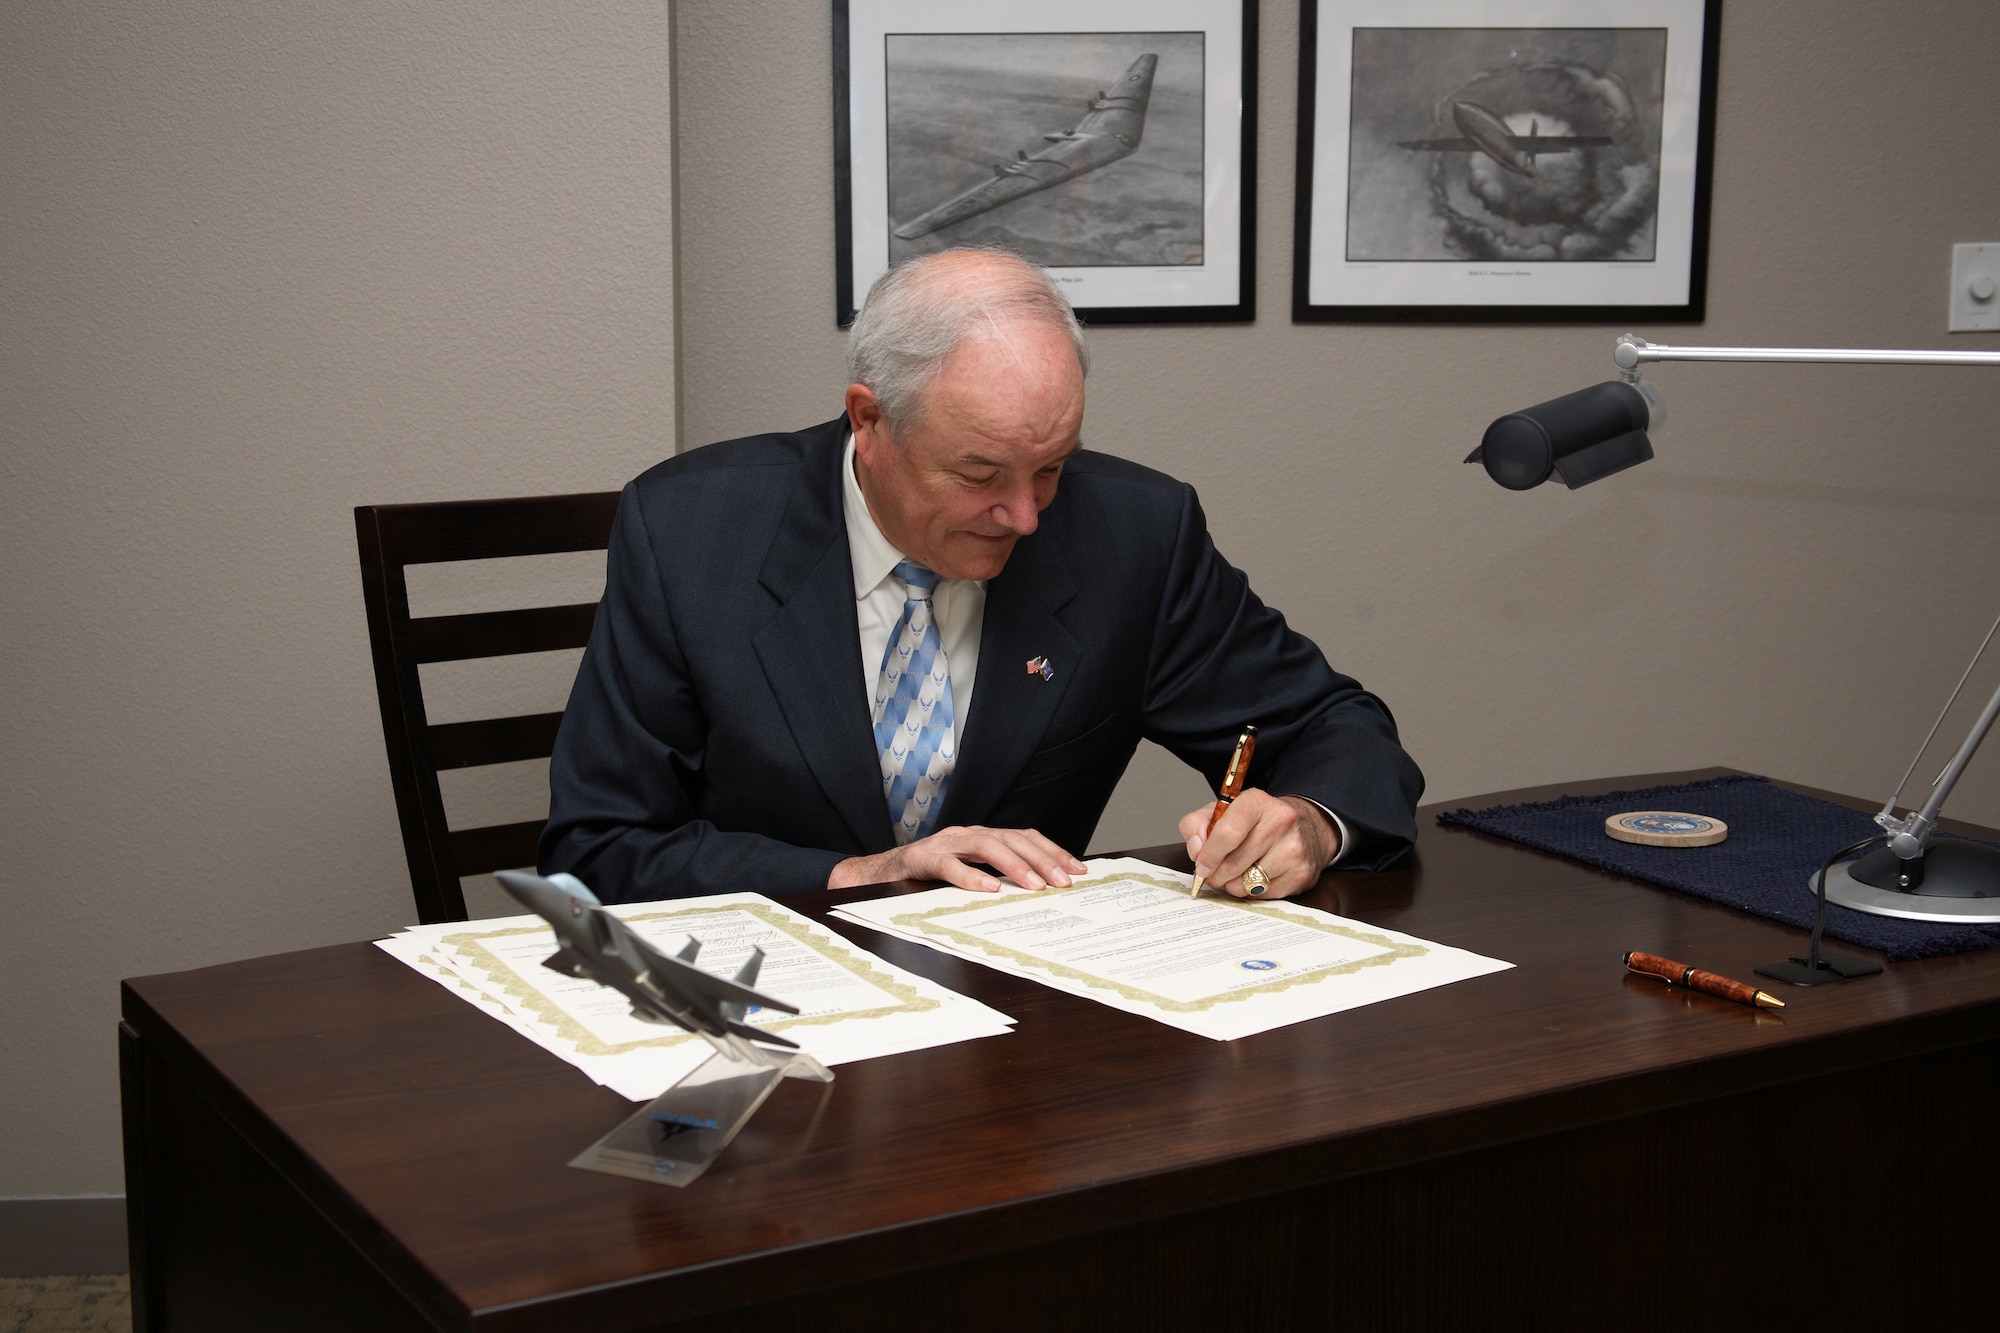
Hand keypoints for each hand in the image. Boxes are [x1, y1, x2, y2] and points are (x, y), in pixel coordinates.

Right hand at [828, 825, 1086, 893]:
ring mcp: (944, 844)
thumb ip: (996, 876)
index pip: (1024, 837)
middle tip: (1064, 882)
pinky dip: (970, 877)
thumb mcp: (968, 873)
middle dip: (1042, 860)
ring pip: (986, 846)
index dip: (1052, 851)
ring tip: (1034, 885)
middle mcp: (967, 835)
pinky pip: (949, 866)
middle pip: (1012, 839)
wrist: (878, 874)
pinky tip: (989, 889)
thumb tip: (1040, 891)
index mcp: (981, 837)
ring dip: (1014, 866)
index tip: (1078, 870)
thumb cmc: (928, 878)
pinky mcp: (922, 859)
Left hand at [1179, 791, 1339, 899]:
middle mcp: (1280, 822)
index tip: (1202, 866)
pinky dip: (1252, 891)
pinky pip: (1262, 895)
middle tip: (1214, 874)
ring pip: (1246, 884)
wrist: (1304, 828)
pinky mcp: (1301, 874)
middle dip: (1216, 875)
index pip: (1227, 833)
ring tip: (1236, 873)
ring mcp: (1293, 850)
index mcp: (1256, 802)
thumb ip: (1196, 825)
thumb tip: (1196, 851)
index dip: (1209, 855)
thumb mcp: (1222, 812)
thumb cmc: (1256, 821)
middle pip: (1233, 864)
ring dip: (1233, 885)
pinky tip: (1255, 877)